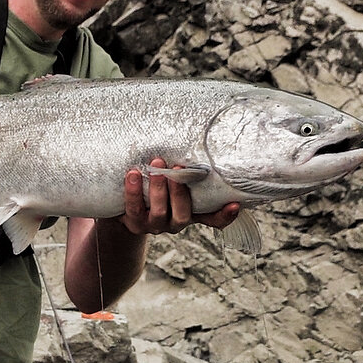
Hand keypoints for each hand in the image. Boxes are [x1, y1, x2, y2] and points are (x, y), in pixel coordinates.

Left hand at [118, 158, 240, 235]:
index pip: (214, 220)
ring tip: (155, 165)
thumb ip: (187, 170)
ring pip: (159, 213)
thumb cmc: (157, 185)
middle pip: (183, 214)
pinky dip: (133, 191)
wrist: (127, 203)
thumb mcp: (175, 180)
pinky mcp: (134, 224)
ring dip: (158, 188)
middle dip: (179, 192)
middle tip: (177, 167)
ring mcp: (155, 225)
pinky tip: (132, 174)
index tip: (235, 204)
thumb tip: (196, 137)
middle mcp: (176, 222)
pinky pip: (134, 209)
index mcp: (192, 212)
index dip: (225, 215)